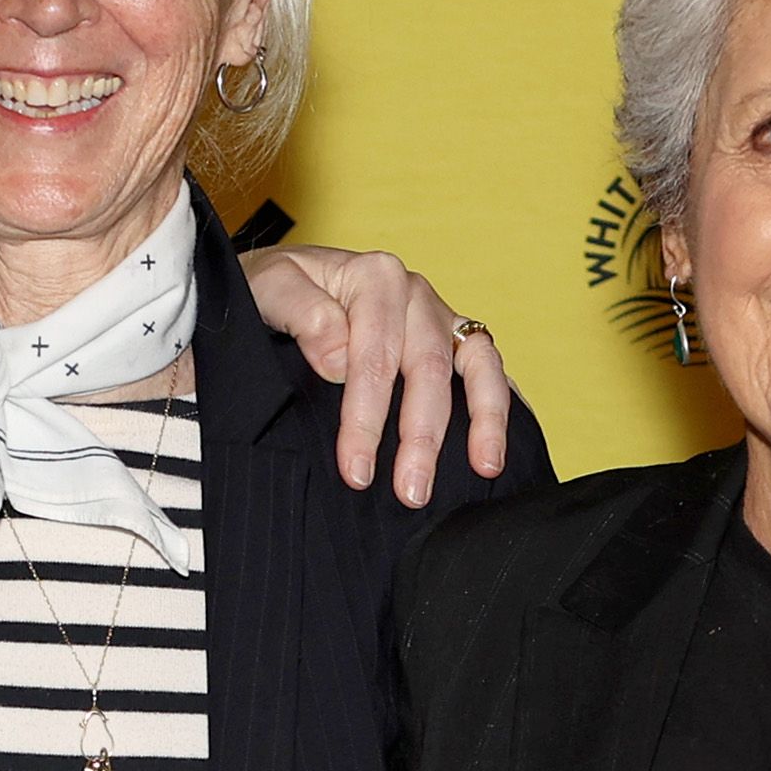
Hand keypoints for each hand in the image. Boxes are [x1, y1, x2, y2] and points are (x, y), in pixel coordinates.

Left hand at [241, 244, 516, 505]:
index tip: (356, 469)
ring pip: (476, 366)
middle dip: (421, 437)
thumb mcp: (269, 288)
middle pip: (428, 369)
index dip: (366, 418)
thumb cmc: (273, 290)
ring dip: (482, 422)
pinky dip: (500, 404)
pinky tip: (499, 445)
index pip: (376, 356)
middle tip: (411, 492)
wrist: (278, 285)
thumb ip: (301, 313)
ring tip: (483, 469)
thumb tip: (337, 360)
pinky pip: (488, 369)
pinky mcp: (451, 340)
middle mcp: (414, 294)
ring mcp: (438, 317)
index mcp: (374, 278)